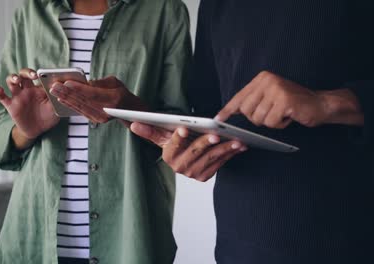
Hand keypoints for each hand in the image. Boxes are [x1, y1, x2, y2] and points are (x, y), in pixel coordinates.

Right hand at [0, 68, 59, 142]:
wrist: (38, 131)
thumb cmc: (48, 117)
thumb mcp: (55, 109)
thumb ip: (57, 100)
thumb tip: (61, 90)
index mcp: (39, 88)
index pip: (38, 77)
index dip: (40, 73)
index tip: (45, 75)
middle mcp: (28, 90)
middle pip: (23, 74)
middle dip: (27, 72)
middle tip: (33, 75)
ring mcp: (18, 96)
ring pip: (11, 81)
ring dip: (12, 78)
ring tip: (17, 80)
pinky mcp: (11, 105)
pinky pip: (2, 97)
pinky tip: (0, 90)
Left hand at [49, 76, 146, 123]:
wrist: (128, 110)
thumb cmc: (120, 92)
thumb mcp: (114, 82)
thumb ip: (99, 83)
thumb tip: (84, 83)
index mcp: (114, 98)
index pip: (93, 93)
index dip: (79, 88)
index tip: (66, 82)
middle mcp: (107, 110)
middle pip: (84, 100)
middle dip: (67, 93)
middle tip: (54, 86)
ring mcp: (101, 117)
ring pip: (80, 107)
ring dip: (65, 99)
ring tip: (54, 91)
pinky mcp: (96, 120)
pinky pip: (81, 111)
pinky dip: (70, 105)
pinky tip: (61, 100)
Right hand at [130, 123, 246, 181]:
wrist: (188, 157)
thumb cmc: (176, 142)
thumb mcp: (163, 136)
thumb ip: (150, 130)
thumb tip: (134, 123)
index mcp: (168, 155)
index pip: (172, 145)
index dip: (178, 138)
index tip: (183, 129)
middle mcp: (179, 167)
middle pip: (194, 153)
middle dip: (205, 143)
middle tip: (215, 134)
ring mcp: (193, 173)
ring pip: (211, 159)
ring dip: (224, 149)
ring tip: (235, 140)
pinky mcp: (205, 176)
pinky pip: (220, 164)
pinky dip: (230, 154)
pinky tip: (239, 145)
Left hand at [216, 71, 329, 127]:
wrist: (321, 104)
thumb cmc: (294, 104)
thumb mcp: (271, 98)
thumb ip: (254, 101)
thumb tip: (232, 112)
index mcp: (262, 79)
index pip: (240, 96)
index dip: (228, 110)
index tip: (218, 119)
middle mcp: (267, 81)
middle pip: (246, 111)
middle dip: (258, 118)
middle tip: (273, 113)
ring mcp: (276, 90)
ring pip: (258, 118)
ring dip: (271, 122)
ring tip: (283, 113)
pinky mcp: (284, 101)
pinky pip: (271, 122)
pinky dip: (280, 124)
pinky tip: (289, 116)